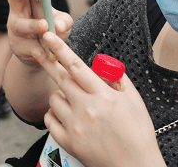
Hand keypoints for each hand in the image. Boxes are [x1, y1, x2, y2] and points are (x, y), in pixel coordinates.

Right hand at [6, 0, 72, 66]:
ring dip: (32, 24)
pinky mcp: (18, 46)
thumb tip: (58, 25)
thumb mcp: (63, 24)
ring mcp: (16, 29)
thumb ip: (65, 21)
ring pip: (20, 24)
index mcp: (28, 0)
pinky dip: (40, 50)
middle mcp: (19, 12)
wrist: (42, 56)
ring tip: (44, 26)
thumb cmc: (51, 33)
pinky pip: (29, 47)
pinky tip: (47, 53)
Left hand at [35, 32, 164, 166]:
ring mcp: (75, 126)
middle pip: (60, 79)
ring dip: (59, 94)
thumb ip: (118, 79)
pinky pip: (49, 119)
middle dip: (48, 62)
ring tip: (73, 99)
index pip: (76, 66)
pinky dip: (54, 114)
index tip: (48, 35)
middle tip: (39, 51)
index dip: (60, 48)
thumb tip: (103, 65)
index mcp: (104, 96)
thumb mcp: (134, 101)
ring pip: (54, 99)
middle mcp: (87, 109)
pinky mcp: (68, 142)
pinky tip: (64, 113)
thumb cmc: (138, 134)